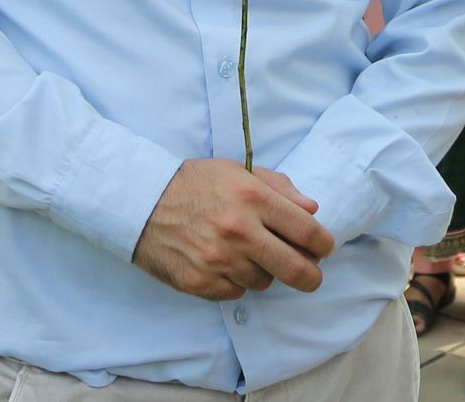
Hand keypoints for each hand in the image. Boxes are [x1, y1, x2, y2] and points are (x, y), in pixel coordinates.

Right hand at [131, 159, 333, 299]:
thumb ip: (278, 187)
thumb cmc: (193, 184)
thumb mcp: (236, 171)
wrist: (140, 203)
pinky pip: (236, 293)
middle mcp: (239, 230)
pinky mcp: (201, 282)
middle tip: (311, 275)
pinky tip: (223, 264)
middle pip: (295, 268)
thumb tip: (312, 210)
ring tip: (246, 255)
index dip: (323, 243)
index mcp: (252, 197)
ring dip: (263, 272)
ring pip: (264, 282)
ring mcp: (219, 260)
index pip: (306, 230)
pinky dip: (236, 282)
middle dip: (311, 276)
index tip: (324, 248)